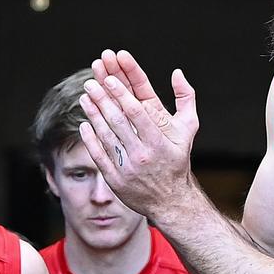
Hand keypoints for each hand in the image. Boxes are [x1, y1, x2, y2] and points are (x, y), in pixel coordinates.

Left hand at [78, 50, 198, 218]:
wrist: (170, 201)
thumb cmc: (177, 161)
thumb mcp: (188, 131)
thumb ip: (186, 99)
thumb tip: (177, 72)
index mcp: (158, 142)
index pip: (136, 112)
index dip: (121, 93)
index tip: (109, 78)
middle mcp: (142, 154)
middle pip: (117, 121)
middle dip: (102, 99)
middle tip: (90, 82)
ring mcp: (126, 167)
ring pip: (105, 136)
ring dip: (93, 115)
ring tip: (85, 97)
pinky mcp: (114, 179)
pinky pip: (98, 155)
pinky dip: (90, 138)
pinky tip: (85, 124)